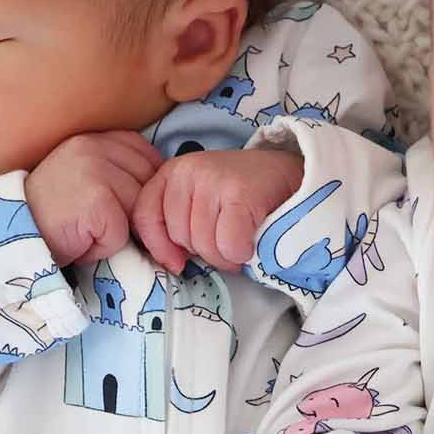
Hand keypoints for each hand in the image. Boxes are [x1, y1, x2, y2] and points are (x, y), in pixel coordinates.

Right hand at [24, 131, 162, 266]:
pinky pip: (122, 232)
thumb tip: (160, 184)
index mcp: (92, 138)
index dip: (144, 182)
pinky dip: (107, 245)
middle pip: (147, 182)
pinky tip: (82, 239)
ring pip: (138, 208)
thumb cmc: (52, 214)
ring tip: (88, 230)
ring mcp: (94, 170)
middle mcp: (93, 146)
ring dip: (119, 230)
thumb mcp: (85, 179)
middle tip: (103, 223)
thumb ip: (116, 171)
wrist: (14, 232)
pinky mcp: (96, 199)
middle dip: (135, 209)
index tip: (126, 203)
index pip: (144, 153)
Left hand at [133, 147, 303, 274]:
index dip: (159, 247)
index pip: (145, 217)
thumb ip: (175, 224)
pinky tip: (251, 240)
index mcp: (171, 173)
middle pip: (179, 237)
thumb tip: (171, 262)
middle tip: (224, 240)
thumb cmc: (240, 198)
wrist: (288, 176)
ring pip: (205, 245)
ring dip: (225, 255)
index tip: (178, 262)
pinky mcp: (241, 193)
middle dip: (203, 251)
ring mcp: (214, 179)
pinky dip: (242, 253)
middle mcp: (188, 171)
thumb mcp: (198, 202)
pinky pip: (229, 245)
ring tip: (239, 240)